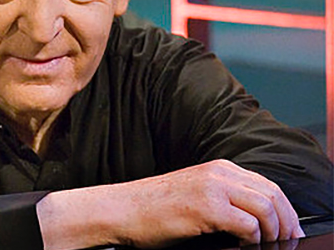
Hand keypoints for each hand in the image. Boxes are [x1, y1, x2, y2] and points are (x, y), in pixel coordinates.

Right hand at [37, 159, 303, 248]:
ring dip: (273, 233)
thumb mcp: (195, 193)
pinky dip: (254, 240)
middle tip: (284, 244)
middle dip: (286, 223)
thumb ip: (224, 197)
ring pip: (266, 209)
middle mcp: (219, 173)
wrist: (123, 209)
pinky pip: (248, 225)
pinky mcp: (206, 208)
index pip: (267, 185)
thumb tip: (255, 220)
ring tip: (266, 248)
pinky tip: (243, 246)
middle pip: (273, 195)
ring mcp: (213, 188)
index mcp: (218, 168)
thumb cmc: (154, 207)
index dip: (285, 211)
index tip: (287, 231)